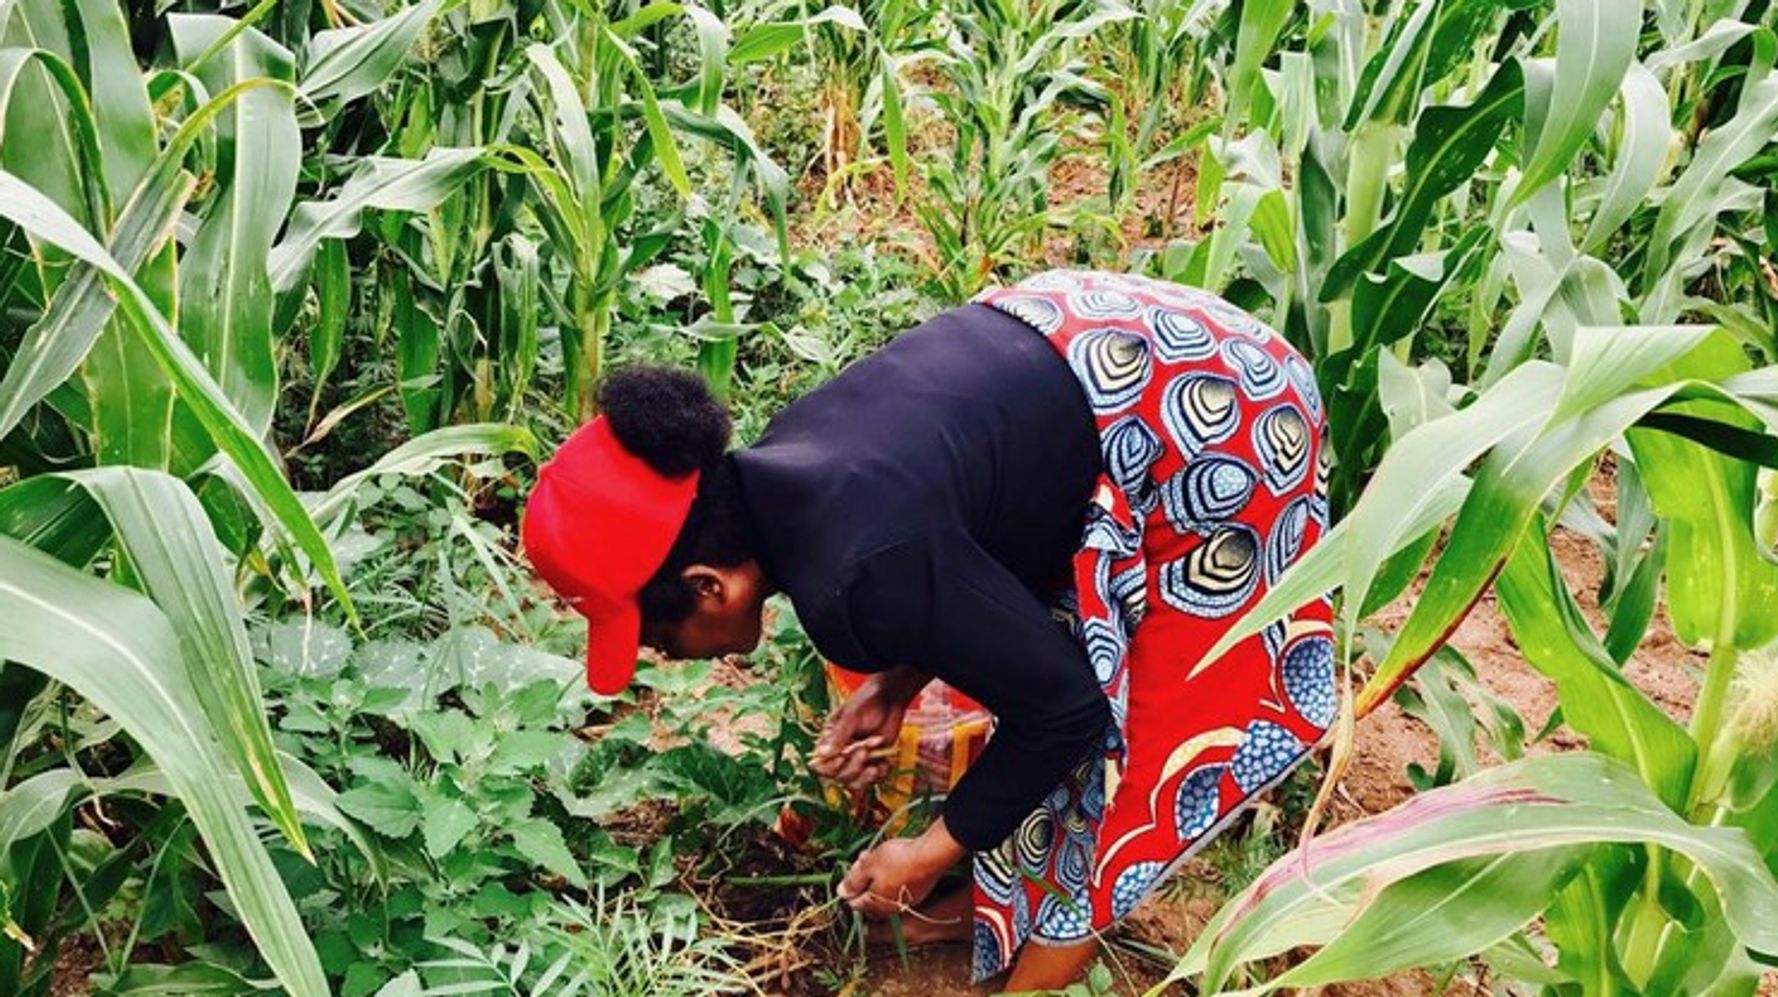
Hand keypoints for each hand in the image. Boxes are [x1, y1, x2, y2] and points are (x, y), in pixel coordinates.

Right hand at [811, 671, 919, 789]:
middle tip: (865, 751)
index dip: (830, 767)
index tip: (842, 758)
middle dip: (853, 767)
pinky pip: (873, 780)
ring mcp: (857, 760)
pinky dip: (880, 774)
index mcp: (829, 741)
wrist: (890, 699)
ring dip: (866, 777)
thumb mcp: (851, 716)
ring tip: (876, 765)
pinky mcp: (873, 762)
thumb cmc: (867, 702)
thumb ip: (839, 736)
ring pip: (855, 782)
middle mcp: (841, 754)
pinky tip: (886, 763)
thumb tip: (822, 754)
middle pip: (839, 776)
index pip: (821, 764)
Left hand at [837, 820, 966, 916]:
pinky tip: (897, 861)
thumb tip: (840, 893)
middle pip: (868, 895)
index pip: (853, 902)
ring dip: (878, 875)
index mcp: (874, 905)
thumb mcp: (868, 867)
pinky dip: (893, 876)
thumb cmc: (897, 860)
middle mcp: (889, 909)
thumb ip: (852, 882)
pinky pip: (897, 887)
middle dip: (864, 877)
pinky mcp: (917, 893)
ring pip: (883, 890)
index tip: (855, 868)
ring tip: (881, 856)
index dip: (850, 884)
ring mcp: (904, 902)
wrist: (931, 855)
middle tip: (866, 858)